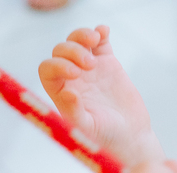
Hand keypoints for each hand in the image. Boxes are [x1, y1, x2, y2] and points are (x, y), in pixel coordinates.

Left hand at [39, 26, 162, 168]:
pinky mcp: (108, 63)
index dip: (57, 65)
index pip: (47, 70)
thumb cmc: (104, 137)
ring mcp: (89, 69)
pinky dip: (100, 32)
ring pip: (77, 41)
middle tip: (91, 66)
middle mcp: (71, 79)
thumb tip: (66, 92)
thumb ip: (74, 112)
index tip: (76, 74)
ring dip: (82, 35)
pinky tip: (104, 32)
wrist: (129, 136)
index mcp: (60, 93)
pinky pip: (100, 42)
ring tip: (95, 41)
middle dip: (72, 51)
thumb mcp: (87, 128)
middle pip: (60, 51)